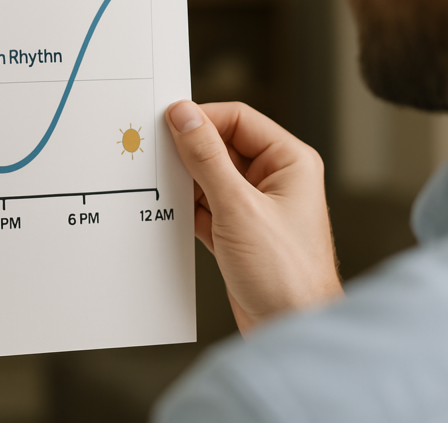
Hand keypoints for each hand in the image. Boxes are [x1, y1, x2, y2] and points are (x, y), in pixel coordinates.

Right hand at [166, 101, 342, 333]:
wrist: (291, 330)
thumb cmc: (287, 275)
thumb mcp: (238, 207)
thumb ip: (207, 157)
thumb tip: (185, 117)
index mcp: (290, 162)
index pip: (240, 120)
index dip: (203, 118)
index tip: (167, 122)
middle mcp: (276, 180)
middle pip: (223, 147)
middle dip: (190, 152)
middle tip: (156, 153)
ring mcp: (256, 208)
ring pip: (211, 178)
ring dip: (186, 182)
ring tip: (161, 185)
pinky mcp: (240, 233)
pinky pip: (207, 207)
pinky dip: (188, 208)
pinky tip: (169, 210)